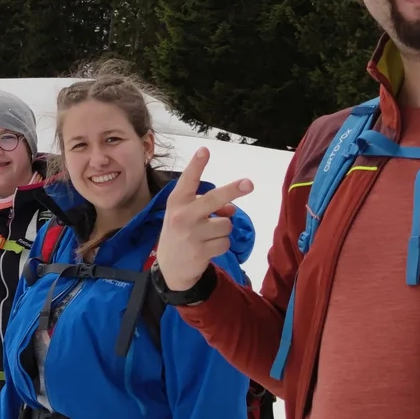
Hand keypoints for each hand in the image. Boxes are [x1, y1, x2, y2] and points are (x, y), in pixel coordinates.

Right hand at [154, 147, 251, 291]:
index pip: (188, 180)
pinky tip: (207, 248)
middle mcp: (183, 215)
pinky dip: (222, 245)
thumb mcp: (185, 215)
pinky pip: (226, 242)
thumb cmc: (179, 233)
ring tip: (207, 236)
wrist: (170, 268)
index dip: (196, 165)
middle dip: (233, 190)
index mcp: (177, 202)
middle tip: (249, 183)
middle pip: (214, 199)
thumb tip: (232, 210)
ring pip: (226, 224)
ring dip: (222, 230)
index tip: (204, 150)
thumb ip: (205, 206)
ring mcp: (192, 234)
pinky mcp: (201, 251)